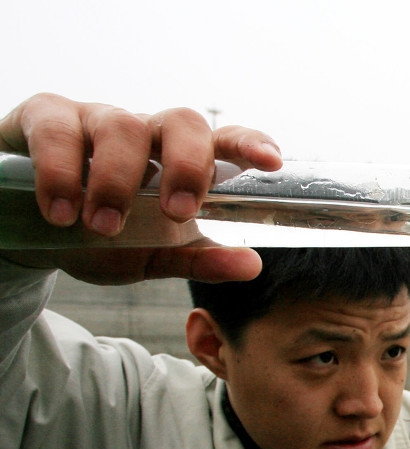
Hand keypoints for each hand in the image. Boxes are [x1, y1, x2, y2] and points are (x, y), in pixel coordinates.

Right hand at [0, 92, 282, 283]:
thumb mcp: (153, 256)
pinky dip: (60, 172)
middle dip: (187, 165)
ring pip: (120, 126)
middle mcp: (146, 132)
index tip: (272, 161)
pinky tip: (60, 210)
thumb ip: (199, 261)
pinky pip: (57, 130)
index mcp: (180, 160)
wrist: (32, 230)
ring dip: (116, 179)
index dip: (250, 143)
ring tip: (101, 226)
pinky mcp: (45, 118)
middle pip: (182, 122)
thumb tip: (252, 266)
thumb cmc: (104, 235)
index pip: (224, 140)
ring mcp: (96, 119)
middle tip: (177, 213)